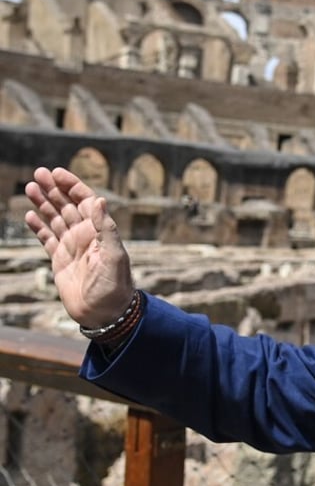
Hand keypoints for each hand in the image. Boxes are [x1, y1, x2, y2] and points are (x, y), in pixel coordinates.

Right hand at [24, 167, 134, 327]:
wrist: (104, 313)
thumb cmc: (114, 285)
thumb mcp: (113, 255)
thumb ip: (105, 228)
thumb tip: (98, 200)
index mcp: (98, 231)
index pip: (85, 201)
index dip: (72, 186)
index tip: (57, 172)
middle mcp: (85, 235)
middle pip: (67, 206)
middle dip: (54, 189)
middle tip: (38, 173)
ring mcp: (71, 247)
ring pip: (55, 219)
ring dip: (43, 203)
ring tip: (30, 187)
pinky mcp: (59, 260)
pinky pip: (47, 239)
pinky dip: (38, 227)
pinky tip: (29, 215)